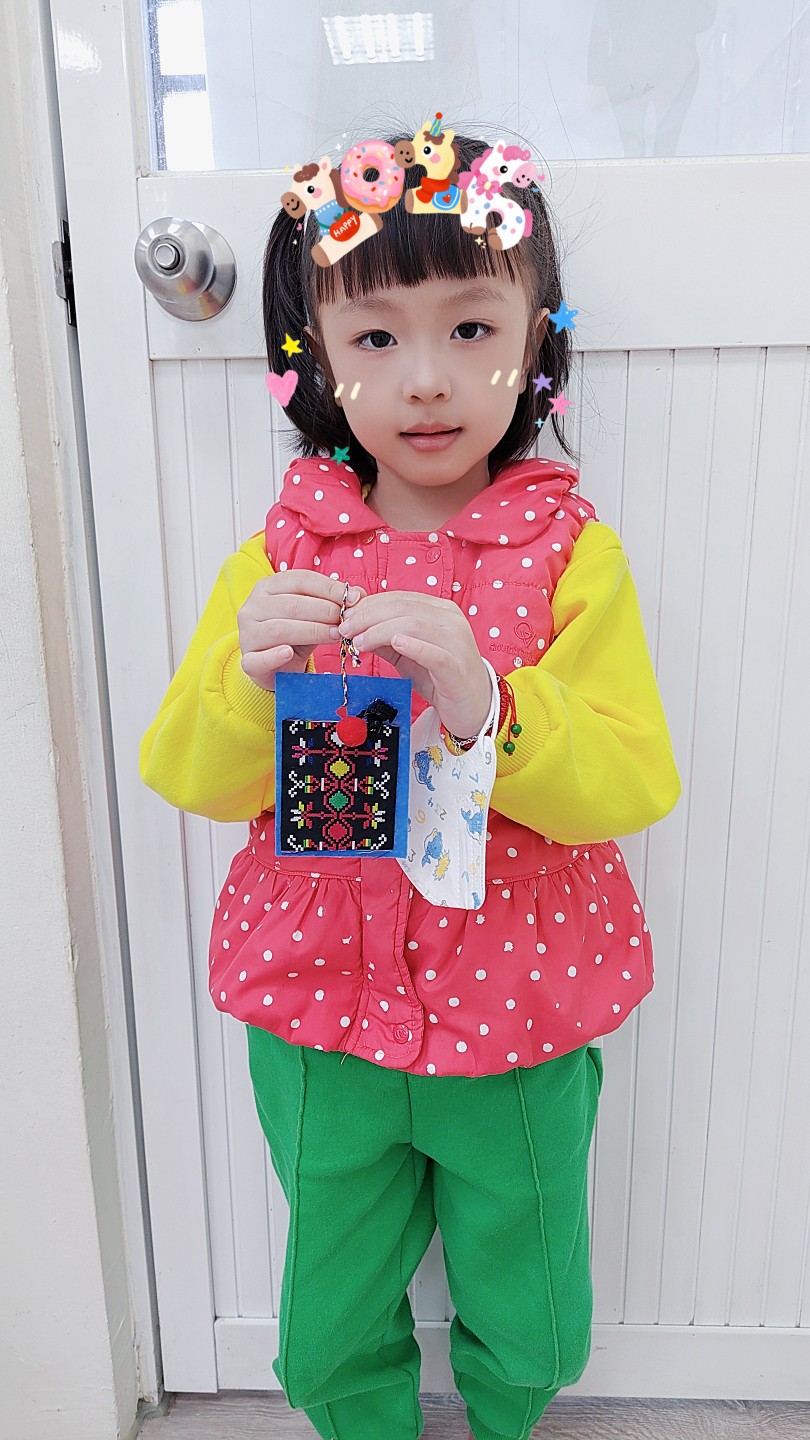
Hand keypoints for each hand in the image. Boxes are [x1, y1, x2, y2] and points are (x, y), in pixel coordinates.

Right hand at [237, 571, 366, 690]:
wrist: (276, 667)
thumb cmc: (296, 635)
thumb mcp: (315, 615)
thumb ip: (332, 603)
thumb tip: (359, 594)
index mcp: (268, 587)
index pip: (299, 580)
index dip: (328, 587)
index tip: (353, 598)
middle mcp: (252, 607)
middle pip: (291, 604)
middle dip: (324, 611)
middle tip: (346, 621)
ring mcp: (247, 634)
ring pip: (279, 629)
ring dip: (312, 632)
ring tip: (335, 636)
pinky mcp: (248, 661)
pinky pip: (259, 658)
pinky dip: (275, 655)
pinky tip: (290, 653)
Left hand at [337, 590, 492, 737]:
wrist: (473, 706)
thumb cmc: (439, 677)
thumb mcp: (407, 653)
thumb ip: (384, 637)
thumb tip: (353, 626)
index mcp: (440, 611)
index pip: (400, 598)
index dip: (369, 604)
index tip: (344, 616)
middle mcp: (451, 620)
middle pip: (404, 607)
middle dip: (368, 616)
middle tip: (344, 629)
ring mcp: (457, 641)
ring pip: (414, 625)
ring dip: (380, 631)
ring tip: (358, 642)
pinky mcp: (457, 667)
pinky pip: (433, 652)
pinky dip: (412, 645)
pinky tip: (394, 643)